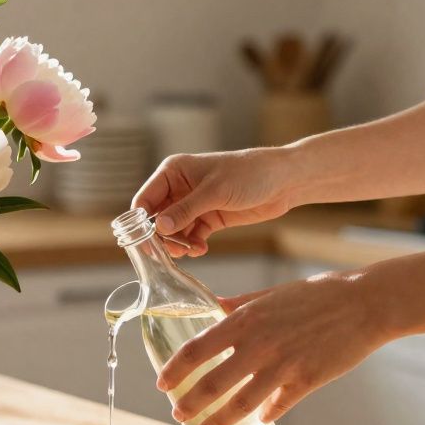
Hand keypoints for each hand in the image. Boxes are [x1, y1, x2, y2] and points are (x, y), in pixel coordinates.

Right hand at [132, 149, 299, 257]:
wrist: (283, 181)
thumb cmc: (249, 174)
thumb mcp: (215, 192)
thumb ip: (185, 210)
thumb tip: (158, 227)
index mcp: (173, 172)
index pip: (145, 199)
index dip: (141, 221)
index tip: (145, 242)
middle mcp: (179, 188)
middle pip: (157, 218)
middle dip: (162, 237)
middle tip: (172, 252)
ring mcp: (194, 204)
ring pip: (174, 230)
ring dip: (179, 243)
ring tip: (192, 250)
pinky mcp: (209, 217)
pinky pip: (191, 235)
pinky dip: (193, 245)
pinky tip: (201, 249)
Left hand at [159, 272, 393, 424]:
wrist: (364, 303)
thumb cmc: (315, 296)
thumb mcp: (269, 296)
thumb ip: (238, 306)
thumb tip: (212, 306)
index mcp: (244, 319)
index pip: (196, 349)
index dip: (175, 369)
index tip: (162, 383)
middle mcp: (258, 344)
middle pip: (212, 382)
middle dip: (189, 402)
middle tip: (177, 413)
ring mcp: (282, 365)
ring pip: (240, 403)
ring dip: (217, 420)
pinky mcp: (306, 381)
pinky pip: (277, 406)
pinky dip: (264, 415)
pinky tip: (258, 421)